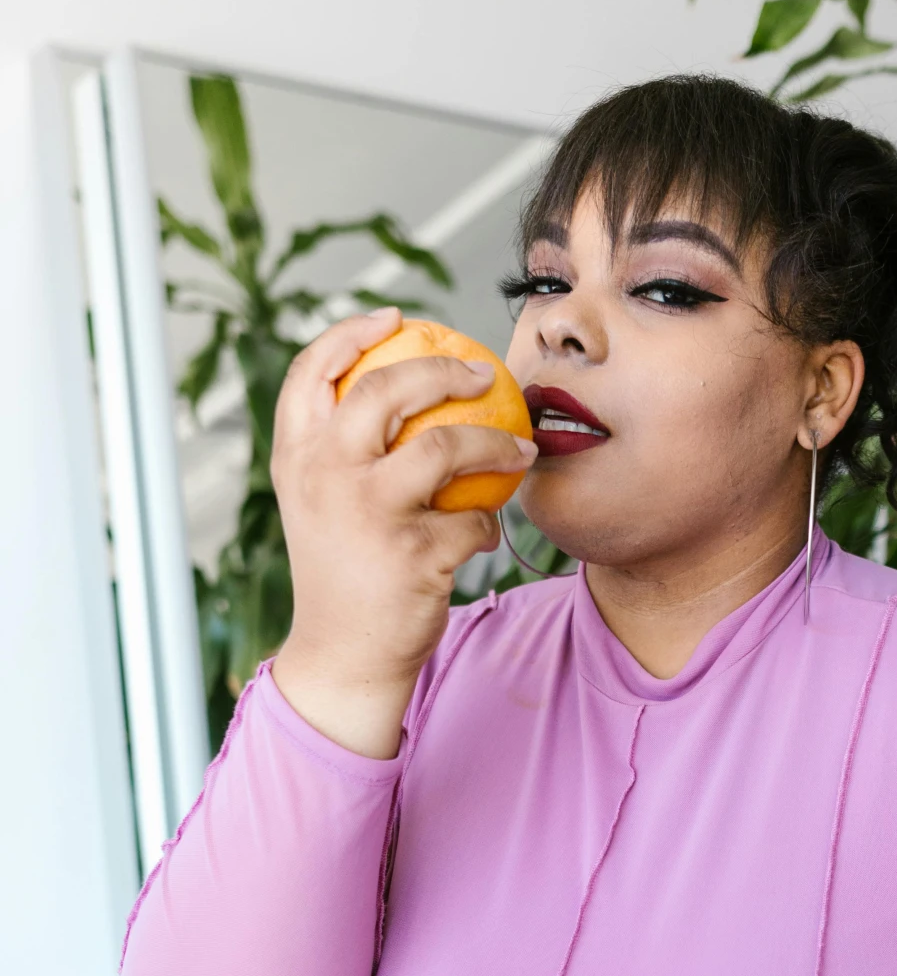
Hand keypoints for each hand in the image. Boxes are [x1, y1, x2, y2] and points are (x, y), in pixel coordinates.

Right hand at [270, 308, 536, 757]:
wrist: (343, 656)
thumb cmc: (341, 572)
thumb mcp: (320, 503)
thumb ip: (341, 450)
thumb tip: (402, 389)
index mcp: (296, 458)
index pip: (312, 372)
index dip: (352, 333)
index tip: (395, 319)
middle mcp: (325, 475)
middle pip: (387, 389)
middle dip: (445, 370)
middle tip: (484, 373)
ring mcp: (368, 512)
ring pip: (445, 447)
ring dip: (496, 445)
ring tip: (521, 448)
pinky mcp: (413, 553)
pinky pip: (471, 518)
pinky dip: (484, 523)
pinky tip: (485, 529)